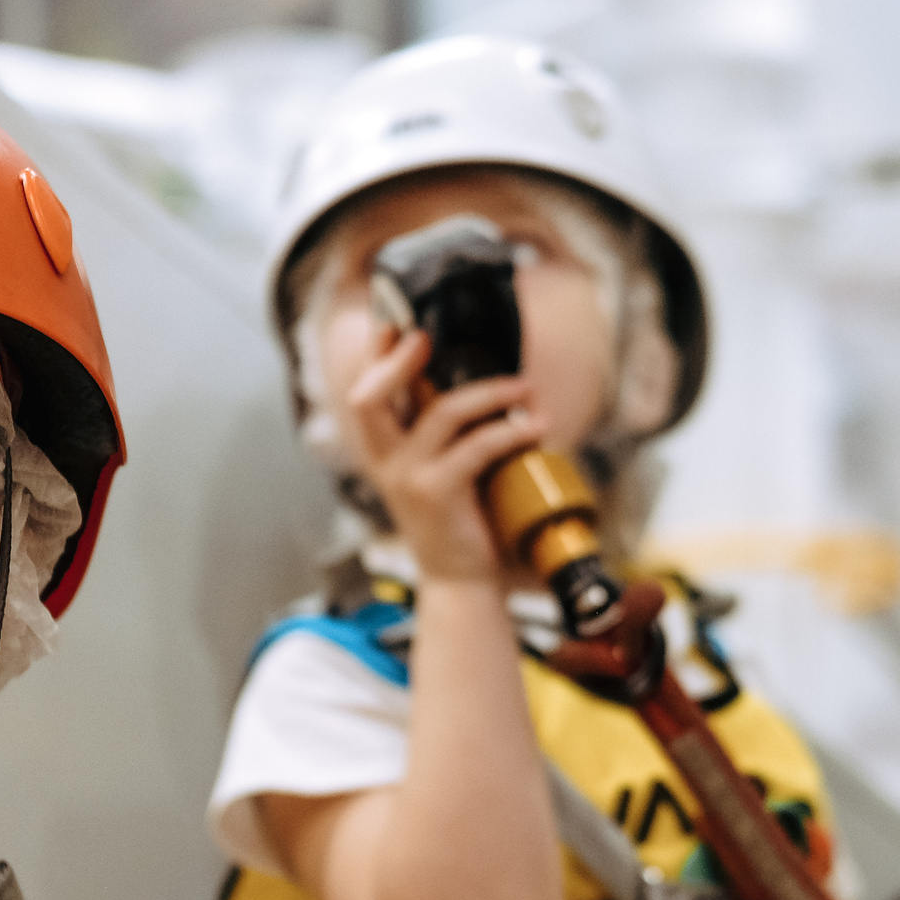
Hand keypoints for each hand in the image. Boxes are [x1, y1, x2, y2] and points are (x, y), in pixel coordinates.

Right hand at [343, 328, 544, 584]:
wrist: (461, 580)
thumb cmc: (457, 517)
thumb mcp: (438, 465)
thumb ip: (439, 427)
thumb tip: (469, 374)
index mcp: (381, 449)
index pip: (364, 390)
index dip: (374, 353)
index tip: (394, 319)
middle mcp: (383, 460)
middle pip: (369, 395)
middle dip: (397, 359)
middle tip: (427, 335)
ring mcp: (406, 477)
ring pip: (440, 412)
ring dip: (491, 392)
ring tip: (525, 387)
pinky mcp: (436, 493)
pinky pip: (477, 445)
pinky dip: (512, 429)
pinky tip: (536, 426)